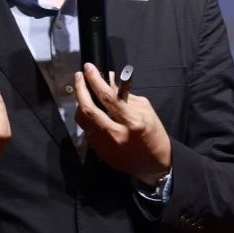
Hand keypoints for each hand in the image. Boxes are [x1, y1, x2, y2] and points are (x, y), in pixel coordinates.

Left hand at [73, 63, 171, 184]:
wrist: (155, 164)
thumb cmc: (153, 134)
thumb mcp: (145, 110)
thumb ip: (125, 96)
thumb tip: (108, 80)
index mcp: (132, 121)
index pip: (108, 97)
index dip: (95, 80)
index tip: (88, 67)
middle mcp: (116, 134)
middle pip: (88, 109)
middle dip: (80, 89)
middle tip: (79, 76)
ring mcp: (106, 145)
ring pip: (83, 121)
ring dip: (80, 104)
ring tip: (82, 92)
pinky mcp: (100, 153)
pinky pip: (88, 131)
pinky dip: (87, 118)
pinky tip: (91, 110)